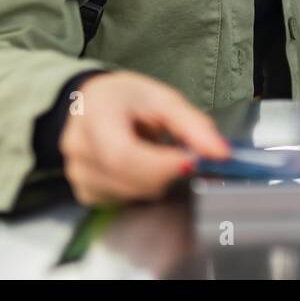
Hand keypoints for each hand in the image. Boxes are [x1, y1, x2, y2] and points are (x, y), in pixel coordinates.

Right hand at [59, 71, 230, 204]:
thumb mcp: (163, 99)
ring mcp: (78, 174)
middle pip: (131, 180)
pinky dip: (141, 188)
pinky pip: (125, 202)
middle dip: (167, 172)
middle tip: (178, 152)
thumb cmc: (128, 98)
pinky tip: (138, 166)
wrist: (92, 103)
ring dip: (155, 180)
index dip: (160, 166)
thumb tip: (221, 153)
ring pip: (132, 195)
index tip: (191, 161)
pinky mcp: (85, 192)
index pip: (122, 155)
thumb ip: (193, 126)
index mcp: (94, 114)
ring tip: (151, 152)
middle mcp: (79, 147)